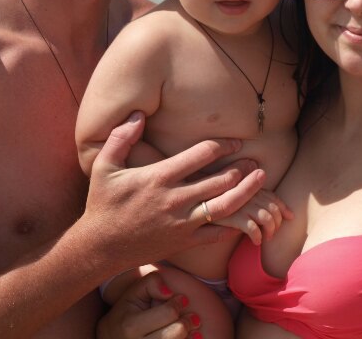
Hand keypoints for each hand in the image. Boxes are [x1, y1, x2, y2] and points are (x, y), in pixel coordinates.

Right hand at [84, 112, 265, 275]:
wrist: (100, 247)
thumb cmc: (102, 203)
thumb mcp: (104, 166)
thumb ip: (121, 138)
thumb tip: (137, 114)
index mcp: (158, 177)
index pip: (200, 156)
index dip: (222, 146)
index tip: (235, 141)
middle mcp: (174, 199)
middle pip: (219, 181)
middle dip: (241, 168)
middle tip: (256, 160)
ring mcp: (181, 223)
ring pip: (224, 207)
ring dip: (246, 192)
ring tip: (261, 180)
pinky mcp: (184, 243)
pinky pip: (216, 233)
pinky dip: (234, 222)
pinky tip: (246, 212)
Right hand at [97, 272, 200, 338]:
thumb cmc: (126, 312)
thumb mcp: (133, 292)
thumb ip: (151, 282)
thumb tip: (169, 292)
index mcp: (131, 326)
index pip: (168, 313)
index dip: (178, 303)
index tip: (182, 299)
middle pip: (176, 334)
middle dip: (188, 322)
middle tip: (192, 317)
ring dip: (189, 337)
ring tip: (192, 328)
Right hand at [212, 188, 293, 244]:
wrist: (196, 208)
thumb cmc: (218, 203)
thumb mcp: (238, 198)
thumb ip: (257, 200)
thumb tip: (290, 214)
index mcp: (248, 186)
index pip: (273, 197)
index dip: (284, 208)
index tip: (289, 217)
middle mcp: (247, 192)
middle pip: (273, 209)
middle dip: (277, 223)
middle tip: (271, 233)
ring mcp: (241, 204)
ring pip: (267, 218)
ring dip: (270, 231)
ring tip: (265, 238)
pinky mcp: (233, 216)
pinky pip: (253, 228)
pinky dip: (258, 237)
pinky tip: (255, 242)